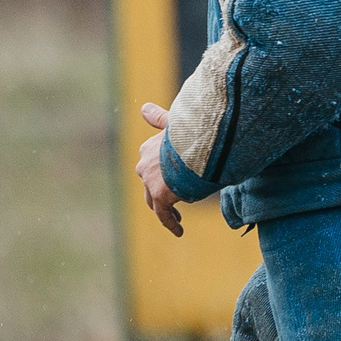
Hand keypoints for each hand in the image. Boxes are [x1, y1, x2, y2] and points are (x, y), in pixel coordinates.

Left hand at [136, 104, 183, 236]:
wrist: (197, 143)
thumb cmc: (191, 130)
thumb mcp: (175, 122)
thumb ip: (159, 118)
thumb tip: (143, 108)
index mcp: (149, 148)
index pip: (150, 164)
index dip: (162, 173)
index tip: (173, 180)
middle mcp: (145, 165)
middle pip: (149, 184)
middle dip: (160, 193)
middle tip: (176, 201)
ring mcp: (150, 182)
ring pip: (154, 201)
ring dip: (165, 210)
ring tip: (177, 219)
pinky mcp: (160, 195)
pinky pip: (163, 215)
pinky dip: (171, 223)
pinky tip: (179, 232)